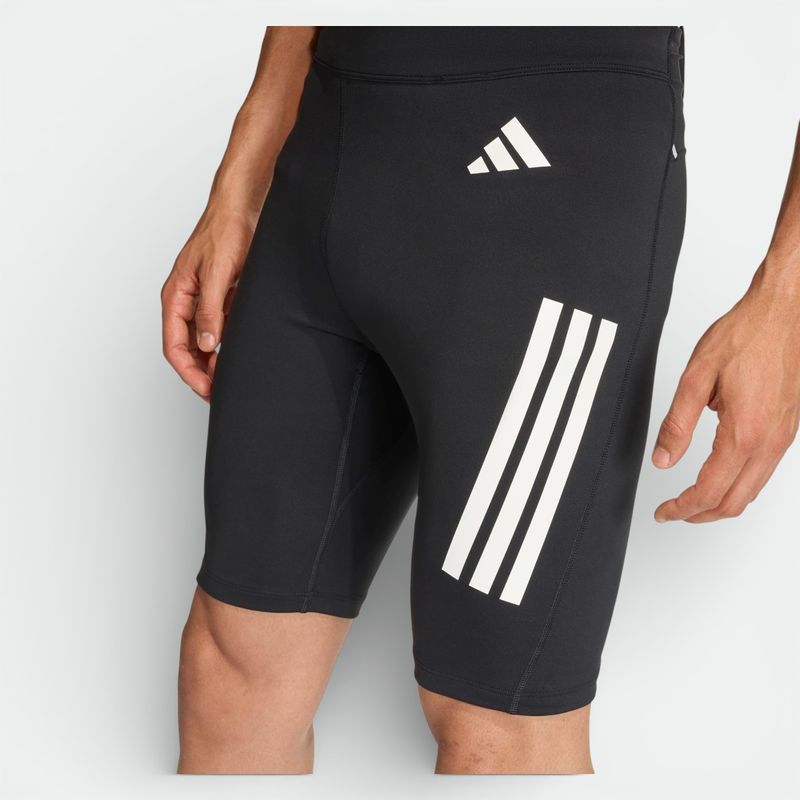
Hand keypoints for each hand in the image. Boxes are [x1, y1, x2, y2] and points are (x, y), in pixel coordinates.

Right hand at [161, 208, 254, 399]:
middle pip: (187, 348)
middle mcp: (187, 301)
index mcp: (176, 296)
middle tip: (220, 392)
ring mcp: (205, 300)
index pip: (174, 345)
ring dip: (215, 361)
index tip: (206, 389)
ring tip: (230, 378)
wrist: (243, 206)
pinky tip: (240, 354)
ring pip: (204, 341)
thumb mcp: (217, 273)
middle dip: (201, 373)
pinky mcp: (224, 297)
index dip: (189, 372)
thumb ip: (211, 310)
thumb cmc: (224, 230)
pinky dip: (228, 344)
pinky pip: (221, 328)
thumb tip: (206, 344)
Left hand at [652, 264, 799, 522]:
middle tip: (673, 512)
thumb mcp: (696, 377)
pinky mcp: (787, 429)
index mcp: (744, 432)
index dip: (682, 508)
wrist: (786, 312)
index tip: (664, 512)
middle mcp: (769, 441)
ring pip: (752, 491)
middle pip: (734, 502)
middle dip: (700, 515)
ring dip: (720, 503)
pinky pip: (764, 472)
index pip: (710, 490)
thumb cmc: (747, 335)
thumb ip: (677, 424)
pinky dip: (738, 486)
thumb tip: (663, 459)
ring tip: (691, 502)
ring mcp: (783, 437)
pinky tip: (720, 477)